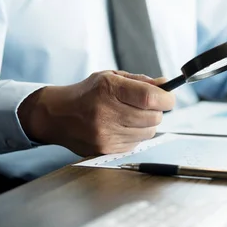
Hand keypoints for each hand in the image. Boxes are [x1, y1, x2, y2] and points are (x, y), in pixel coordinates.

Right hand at [18, 70, 174, 155]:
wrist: (57, 115)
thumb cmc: (87, 93)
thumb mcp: (111, 77)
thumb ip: (141, 81)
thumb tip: (165, 85)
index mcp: (109, 89)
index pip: (150, 97)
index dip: (166, 98)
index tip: (168, 98)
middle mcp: (106, 113)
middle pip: (153, 117)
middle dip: (156, 110)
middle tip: (147, 106)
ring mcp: (106, 134)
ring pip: (148, 132)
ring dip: (147, 124)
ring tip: (131, 116)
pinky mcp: (106, 149)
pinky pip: (137, 143)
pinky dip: (136, 135)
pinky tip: (122, 126)